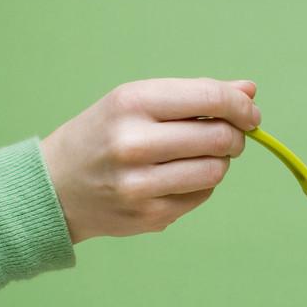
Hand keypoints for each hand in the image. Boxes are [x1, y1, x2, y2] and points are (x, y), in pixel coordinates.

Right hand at [40, 77, 260, 242]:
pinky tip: (177, 178)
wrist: (55, 186)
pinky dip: (201, 185)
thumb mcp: (138, 102)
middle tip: (228, 137)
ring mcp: (141, 184)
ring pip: (216, 170)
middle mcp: (134, 143)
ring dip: (219, 162)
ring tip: (199, 156)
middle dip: (235, 136)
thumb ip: (196, 95)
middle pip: (220, 138)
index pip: (210, 99)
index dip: (241, 107)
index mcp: (132, 103)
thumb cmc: (104, 135)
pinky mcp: (150, 215)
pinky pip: (202, 195)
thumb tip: (250, 91)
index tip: (251, 114)